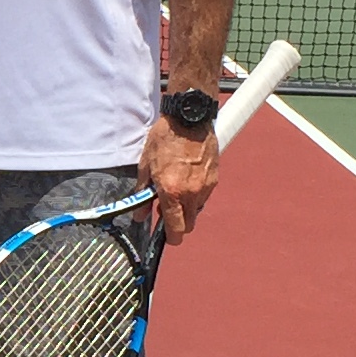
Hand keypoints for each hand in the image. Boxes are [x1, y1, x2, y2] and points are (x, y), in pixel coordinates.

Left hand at [139, 115, 219, 240]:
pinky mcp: (214, 178)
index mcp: (172, 192)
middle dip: (179, 224)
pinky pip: (204, 195)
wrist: (189, 119)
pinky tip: (187, 179)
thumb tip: (140, 214)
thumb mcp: (146, 166)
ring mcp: (205, 187)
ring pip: (197, 210)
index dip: (171, 238)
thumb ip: (143, 194)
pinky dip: (196, 194)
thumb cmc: (165, 138)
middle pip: (189, 225)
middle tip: (167, 209)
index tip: (166, 236)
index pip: (176, 229)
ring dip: (187, 208)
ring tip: (176, 189)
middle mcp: (191, 193)